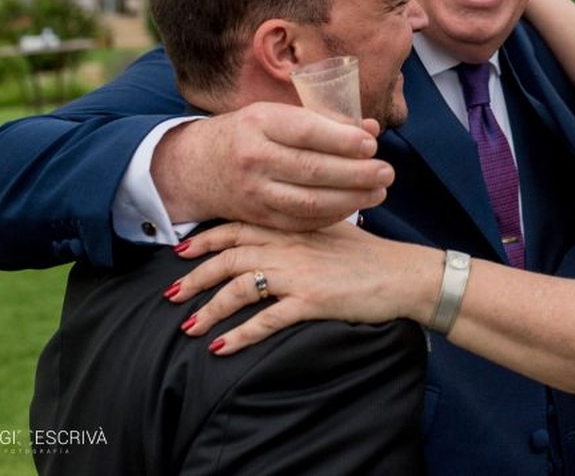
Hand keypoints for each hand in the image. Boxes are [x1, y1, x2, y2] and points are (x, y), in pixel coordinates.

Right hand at [154, 103, 394, 230]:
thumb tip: (370, 129)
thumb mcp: (277, 116)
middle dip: (356, 173)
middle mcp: (253, 157)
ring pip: (309, 201)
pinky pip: (301, 221)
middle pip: (312, 170)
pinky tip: (355, 206)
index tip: (372, 144)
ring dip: (351, 199)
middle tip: (387, 172)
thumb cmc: (249, 133)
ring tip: (379, 192)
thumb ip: (325, 121)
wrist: (197, 166)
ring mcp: (254, 192)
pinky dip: (332, 215)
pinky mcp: (258, 217)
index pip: (307, 132)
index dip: (343, 140)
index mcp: (259, 122)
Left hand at [167, 221, 438, 354]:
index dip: (206, 239)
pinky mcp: (311, 301)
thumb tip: (274, 237)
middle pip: (229, 257)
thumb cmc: (372, 256)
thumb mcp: (332, 232)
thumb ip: (300, 231)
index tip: (181, 250)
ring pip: (239, 288)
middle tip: (170, 293)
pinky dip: (239, 335)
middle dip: (195, 276)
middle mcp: (290, 246)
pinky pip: (265, 320)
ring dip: (209, 309)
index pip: (239, 227)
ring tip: (189, 326)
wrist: (404, 275)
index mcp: (293, 227)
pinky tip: (221, 348)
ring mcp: (299, 273)